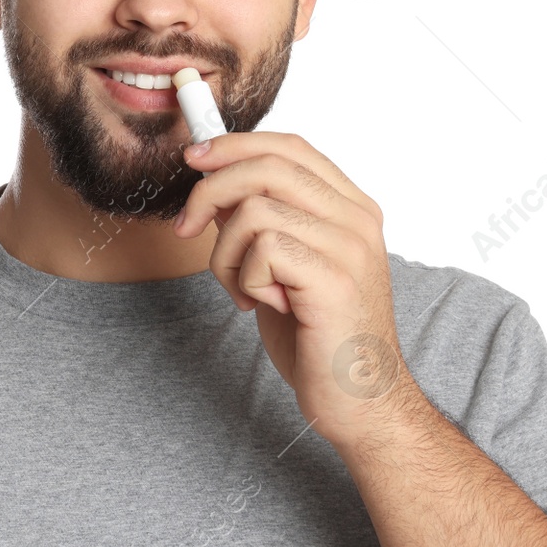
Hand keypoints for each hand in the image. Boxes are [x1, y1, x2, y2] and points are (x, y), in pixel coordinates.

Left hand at [172, 131, 426, 449]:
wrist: (360, 402)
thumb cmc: (320, 338)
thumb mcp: (283, 268)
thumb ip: (261, 223)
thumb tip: (213, 186)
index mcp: (352, 209)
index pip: (290, 147)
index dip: (236, 145)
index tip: (195, 158)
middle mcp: (357, 220)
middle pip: (268, 166)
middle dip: (210, 190)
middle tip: (186, 225)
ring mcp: (350, 247)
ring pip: (255, 209)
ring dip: (226, 253)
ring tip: (242, 289)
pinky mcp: (334, 279)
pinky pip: (262, 249)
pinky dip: (244, 278)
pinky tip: (264, 306)